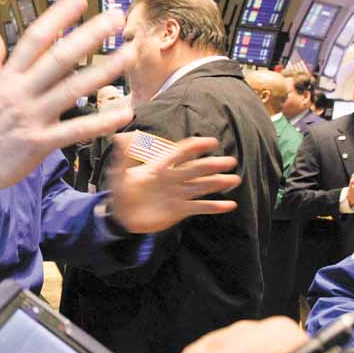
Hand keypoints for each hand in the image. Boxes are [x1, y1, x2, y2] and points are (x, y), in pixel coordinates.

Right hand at [0, 0, 134, 205]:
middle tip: (116, 18)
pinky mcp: (39, 144)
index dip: (59, 15)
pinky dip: (101, 122)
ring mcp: (31, 117)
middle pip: (59, 58)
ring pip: (72, 90)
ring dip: (103, 71)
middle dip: (89, 35)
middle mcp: (20, 92)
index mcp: (7, 76)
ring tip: (128, 55)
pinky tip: (124, 112)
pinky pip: (76, 131)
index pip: (36, 37)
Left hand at [106, 136, 240, 232]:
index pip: (180, 153)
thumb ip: (124, 156)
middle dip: (213, 165)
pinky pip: (200, 207)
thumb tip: (120, 136)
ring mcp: (178, 195)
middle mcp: (173, 179)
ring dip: (217, 183)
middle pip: (196, 169)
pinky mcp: (180, 210)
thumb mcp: (119, 173)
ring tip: (233, 179)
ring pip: (201, 187)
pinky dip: (214, 207)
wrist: (121, 216)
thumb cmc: (120, 191)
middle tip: (230, 161)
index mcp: (160, 167)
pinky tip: (229, 205)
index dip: (195, 147)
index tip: (211, 142)